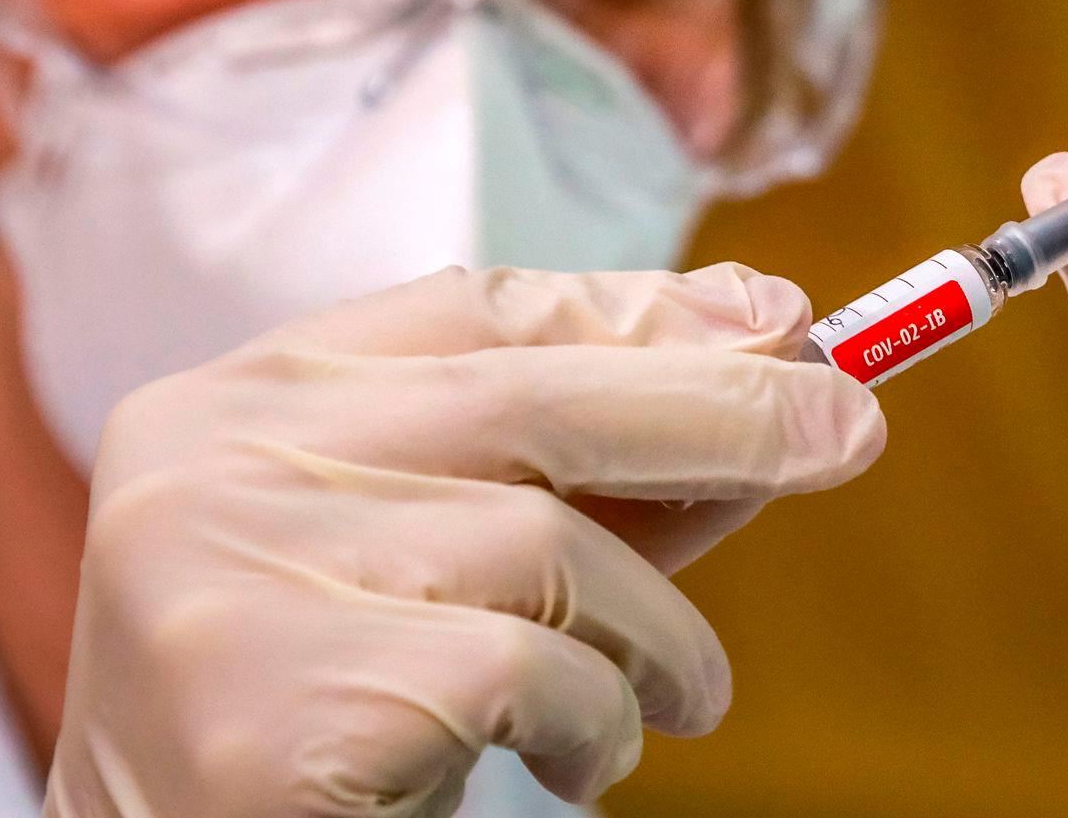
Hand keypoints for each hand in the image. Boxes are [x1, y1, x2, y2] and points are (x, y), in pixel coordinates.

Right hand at [43, 264, 884, 816]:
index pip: (473, 307)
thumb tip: (771, 381)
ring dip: (660, 635)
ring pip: (552, 549)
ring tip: (675, 694)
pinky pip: (529, 676)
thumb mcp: (442, 559)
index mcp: (243, 397)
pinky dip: (596, 722)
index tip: (777, 318)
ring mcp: (235, 577)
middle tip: (849, 427)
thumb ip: (581, 477)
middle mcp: (218, 462)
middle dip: (718, 409)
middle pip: (532, 395)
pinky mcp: (278, 707)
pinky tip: (574, 760)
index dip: (640, 309)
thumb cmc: (333, 702)